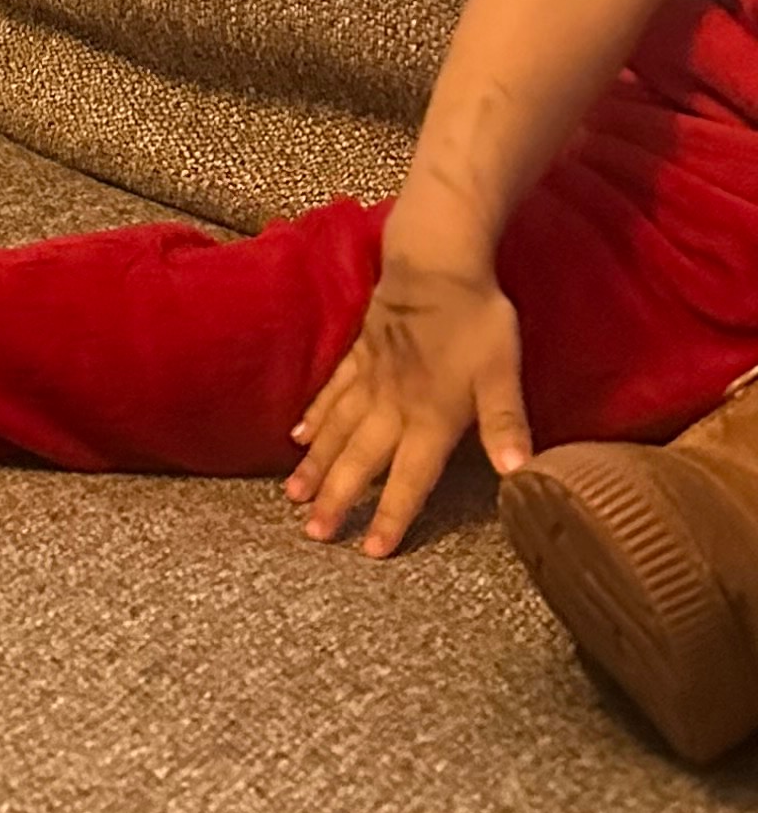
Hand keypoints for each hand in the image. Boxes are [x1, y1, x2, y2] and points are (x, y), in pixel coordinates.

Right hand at [286, 255, 532, 558]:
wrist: (435, 260)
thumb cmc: (476, 318)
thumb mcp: (503, 373)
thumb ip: (506, 425)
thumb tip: (519, 475)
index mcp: (430, 417)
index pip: (409, 478)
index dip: (392, 516)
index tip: (369, 552)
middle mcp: (392, 405)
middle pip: (360, 460)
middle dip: (337, 500)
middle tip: (313, 534)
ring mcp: (370, 378)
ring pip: (337, 430)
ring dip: (316, 466)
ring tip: (293, 497)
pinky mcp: (360, 353)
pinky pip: (332, 391)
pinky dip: (314, 415)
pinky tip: (299, 435)